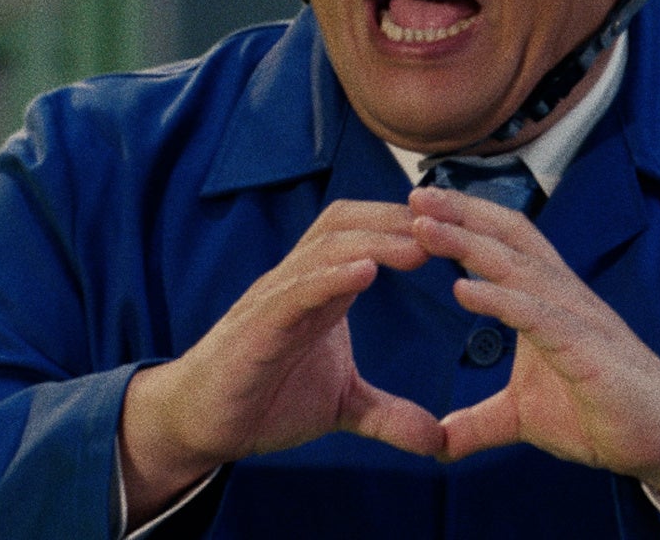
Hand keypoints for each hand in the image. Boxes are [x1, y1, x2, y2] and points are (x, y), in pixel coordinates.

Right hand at [118, 200, 445, 526]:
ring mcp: (274, 299)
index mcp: (322, 288)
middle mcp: (298, 281)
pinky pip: (293, 291)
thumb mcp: (342, 406)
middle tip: (448, 224)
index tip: (456, 228)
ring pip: (324, 248)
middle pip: (347, 222)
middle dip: (397, 219)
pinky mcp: (254, 327)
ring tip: (419, 245)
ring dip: (374, 241)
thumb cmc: (266, 397)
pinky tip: (364, 272)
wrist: (202, 424)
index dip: (407, 224)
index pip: (365, 232)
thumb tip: (440, 441)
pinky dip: (328, 277)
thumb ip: (389, 414)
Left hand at [407, 185, 659, 533]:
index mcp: (550, 301)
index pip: (507, 244)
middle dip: (461, 214)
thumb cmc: (603, 412)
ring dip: (469, 245)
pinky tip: (463, 290)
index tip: (420, 208)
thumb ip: (480, 423)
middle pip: (510, 239)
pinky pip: (540, 317)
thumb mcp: (524, 417)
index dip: (467, 220)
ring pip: (520, 268)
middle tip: (415, 196)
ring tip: (425, 229)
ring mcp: (579, 320)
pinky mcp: (589, 351)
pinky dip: (500, 300)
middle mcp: (565, 298)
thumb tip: (437, 443)